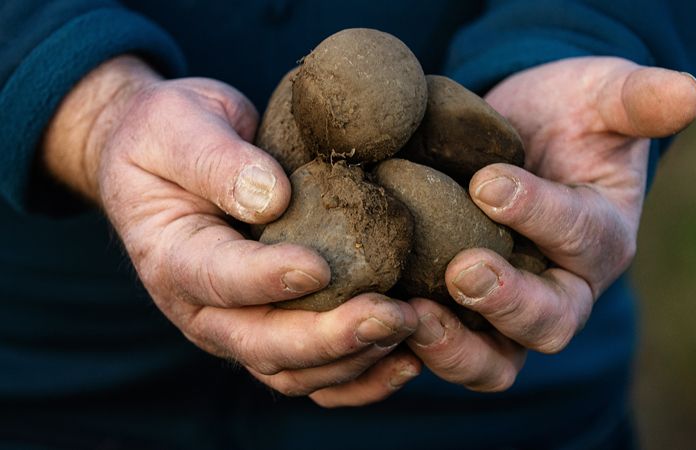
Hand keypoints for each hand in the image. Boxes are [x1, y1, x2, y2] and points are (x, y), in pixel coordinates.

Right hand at [42, 56, 419, 406]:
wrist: (170, 155)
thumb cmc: (172, 133)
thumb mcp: (179, 126)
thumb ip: (216, 161)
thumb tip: (271, 199)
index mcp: (172, 257)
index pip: (216, 279)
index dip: (266, 279)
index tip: (319, 266)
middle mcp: (203, 309)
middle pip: (263, 346)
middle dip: (330, 339)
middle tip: (392, 315)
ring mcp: (241, 327)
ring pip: (295, 373)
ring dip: (356, 361)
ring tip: (414, 328)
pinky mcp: (276, 328)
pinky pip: (316, 372)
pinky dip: (361, 377)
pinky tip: (408, 359)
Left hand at [407, 57, 695, 390]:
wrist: (518, 134)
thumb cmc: (565, 115)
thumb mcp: (602, 96)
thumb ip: (638, 100)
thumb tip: (689, 93)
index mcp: (602, 238)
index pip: (581, 239)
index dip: (540, 215)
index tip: (489, 183)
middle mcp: (562, 287)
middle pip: (548, 324)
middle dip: (509, 304)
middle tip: (463, 273)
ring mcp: (510, 308)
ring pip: (497, 360)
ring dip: (455, 347)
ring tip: (411, 316)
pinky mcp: (462, 312)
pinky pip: (445, 347)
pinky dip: (414, 343)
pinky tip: (378, 315)